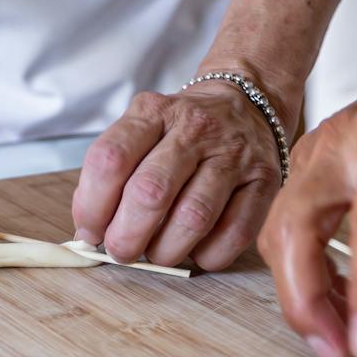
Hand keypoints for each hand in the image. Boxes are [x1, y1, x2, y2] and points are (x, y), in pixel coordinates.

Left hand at [71, 81, 288, 270]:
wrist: (246, 102)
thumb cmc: (181, 130)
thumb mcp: (142, 129)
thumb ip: (113, 173)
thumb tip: (91, 231)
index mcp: (153, 113)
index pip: (110, 159)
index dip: (92, 205)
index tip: (90, 231)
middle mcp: (195, 128)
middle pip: (150, 192)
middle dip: (127, 236)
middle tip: (122, 251)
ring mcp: (234, 154)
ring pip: (194, 216)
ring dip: (166, 250)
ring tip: (158, 255)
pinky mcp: (265, 180)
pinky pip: (236, 232)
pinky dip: (209, 255)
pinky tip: (197, 252)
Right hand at [259, 45, 356, 356]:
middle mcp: (338, 146)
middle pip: (294, 231)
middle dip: (306, 302)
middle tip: (341, 352)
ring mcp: (311, 158)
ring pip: (278, 236)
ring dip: (301, 295)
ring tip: (342, 336)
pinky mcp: (303, 174)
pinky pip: (288, 233)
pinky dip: (304, 276)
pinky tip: (339, 301)